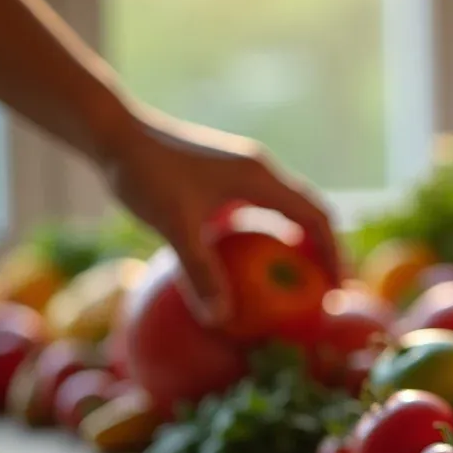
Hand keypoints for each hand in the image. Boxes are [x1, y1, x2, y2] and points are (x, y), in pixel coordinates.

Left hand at [101, 108, 340, 325]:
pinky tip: (258, 263)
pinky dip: (275, 235)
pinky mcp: (225, 176)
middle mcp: (260, 171)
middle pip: (311, 211)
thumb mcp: (174, 225)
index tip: (338, 287)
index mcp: (259, 177)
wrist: (114, 132)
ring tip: (304, 279)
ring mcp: (243, 171)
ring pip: (289, 209)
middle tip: (329, 290)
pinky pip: (265, 209)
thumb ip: (200, 272)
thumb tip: (221, 319)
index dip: (333, 252)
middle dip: (326, 250)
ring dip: (303, 242)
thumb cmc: (144, 173)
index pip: (315, 216)